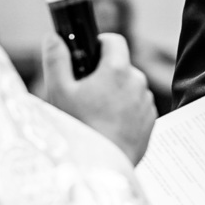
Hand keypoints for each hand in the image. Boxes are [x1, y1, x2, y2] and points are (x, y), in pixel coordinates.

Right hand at [42, 32, 156, 164]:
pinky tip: (108, 125)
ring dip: (116, 93)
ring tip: (96, 114)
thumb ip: (56, 59)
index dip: (100, 43)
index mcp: (117, 69)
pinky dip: (125, 111)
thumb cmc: (79, 128)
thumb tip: (54, 37)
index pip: (115, 40)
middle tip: (86, 93)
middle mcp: (138, 82)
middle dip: (105, 74)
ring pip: (130, 87)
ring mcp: (146, 102)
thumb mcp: (59, 91)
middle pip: (121, 66)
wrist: (100, 167)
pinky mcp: (151, 120)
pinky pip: (137, 107)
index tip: (90, 55)